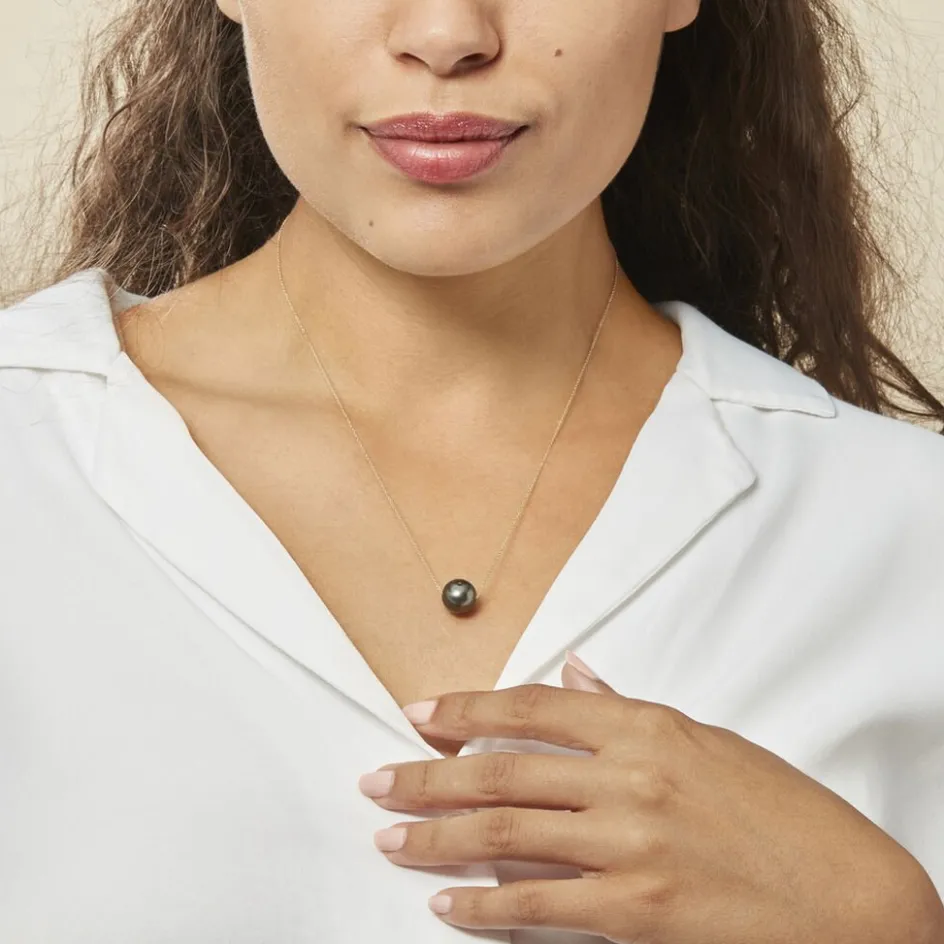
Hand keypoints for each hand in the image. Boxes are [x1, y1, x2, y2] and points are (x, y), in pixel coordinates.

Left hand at [358, 653, 939, 942]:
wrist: (854, 900)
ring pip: (505, 834)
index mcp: (647, 727)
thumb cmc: (785, 815)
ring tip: (392, 838)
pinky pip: (539, 905)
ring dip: (437, 838)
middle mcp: (630, 779)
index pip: (532, 708)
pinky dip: (485, 906)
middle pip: (502, 771)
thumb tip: (579, 677)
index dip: (467, 710)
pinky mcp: (635, 911)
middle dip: (428, 777)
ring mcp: (630, 846)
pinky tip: (450, 905)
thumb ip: (632, 710)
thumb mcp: (712, 742)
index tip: (421, 716)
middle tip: (379, 781)